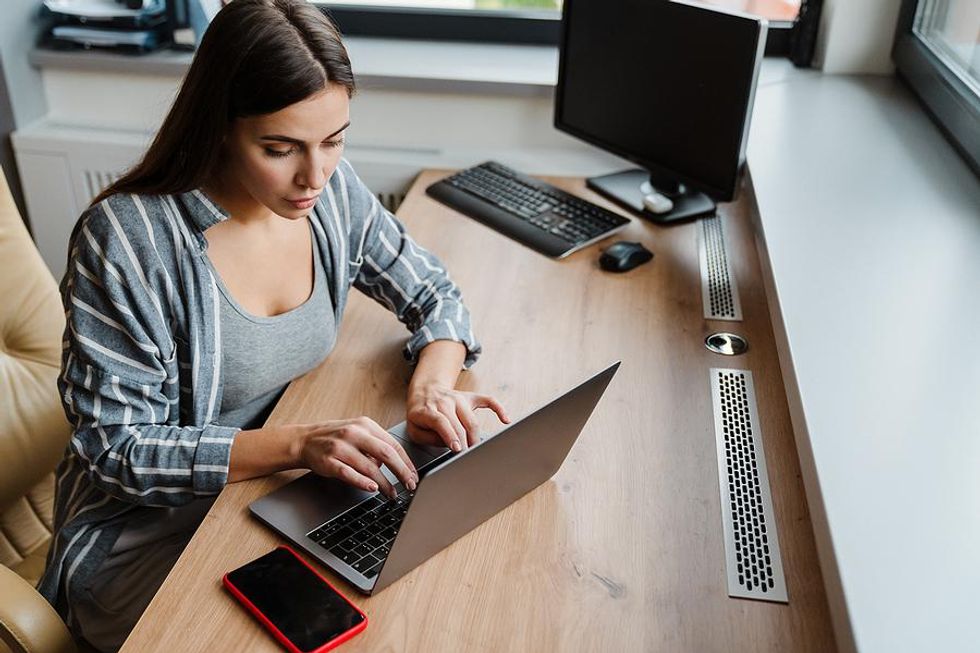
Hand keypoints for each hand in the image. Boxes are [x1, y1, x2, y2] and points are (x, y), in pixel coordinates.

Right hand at [297, 417, 417, 498]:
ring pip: (369, 467)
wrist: (304, 440)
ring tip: (392, 494)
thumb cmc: (335, 438)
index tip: (414, 476)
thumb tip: (397, 465)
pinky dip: (362, 482)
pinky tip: (373, 489)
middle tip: (410, 486)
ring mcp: (341, 447)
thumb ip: (377, 445)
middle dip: (401, 472)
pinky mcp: (329, 461)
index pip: (393, 444)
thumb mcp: (358, 433)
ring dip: (385, 483)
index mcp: (366, 425)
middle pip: (386, 454)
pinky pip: (349, 474)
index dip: (406, 462)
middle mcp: (355, 433)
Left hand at [405, 384, 510, 451]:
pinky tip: (505, 419)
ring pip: (472, 419)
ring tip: (476, 449)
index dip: (450, 436)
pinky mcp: (470, 397)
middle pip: (460, 424)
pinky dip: (499, 409)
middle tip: (468, 457)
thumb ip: (427, 438)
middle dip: (466, 442)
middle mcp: (446, 402)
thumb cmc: (421, 414)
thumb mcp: (414, 429)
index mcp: (429, 409)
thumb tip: (447, 443)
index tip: (458, 449)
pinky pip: (488, 400)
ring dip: (476, 436)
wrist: (425, 392)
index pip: (442, 422)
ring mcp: (459, 399)